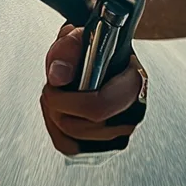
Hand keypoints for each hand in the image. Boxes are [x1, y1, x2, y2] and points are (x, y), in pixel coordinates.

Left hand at [40, 7, 147, 156]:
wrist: (100, 59)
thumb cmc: (92, 49)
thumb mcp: (79, 36)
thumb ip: (67, 49)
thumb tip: (58, 77)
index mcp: (134, 81)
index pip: (99, 106)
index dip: (68, 101)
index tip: (54, 86)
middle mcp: (133, 111)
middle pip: (82, 127)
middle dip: (56, 108)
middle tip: (52, 89)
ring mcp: (122, 132)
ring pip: (74, 141)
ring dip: (54, 118)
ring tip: (57, 97)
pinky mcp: (108, 145)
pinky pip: (71, 149)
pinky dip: (56, 131)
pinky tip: (60, 112)